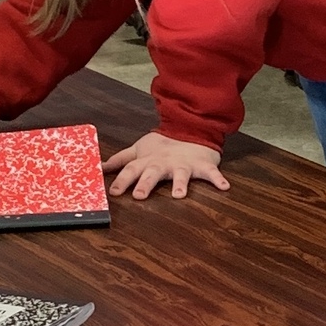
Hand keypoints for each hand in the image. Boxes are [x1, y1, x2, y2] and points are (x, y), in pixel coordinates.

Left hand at [104, 131, 228, 199]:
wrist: (191, 130)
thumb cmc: (162, 145)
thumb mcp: (139, 150)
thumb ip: (121, 160)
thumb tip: (100, 166)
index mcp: (148, 161)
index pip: (132, 170)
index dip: (122, 181)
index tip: (114, 193)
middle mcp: (164, 164)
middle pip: (153, 173)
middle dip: (146, 184)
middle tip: (140, 196)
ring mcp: (183, 165)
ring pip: (181, 175)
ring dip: (180, 184)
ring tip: (179, 194)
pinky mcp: (202, 165)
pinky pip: (212, 173)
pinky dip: (219, 179)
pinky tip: (225, 187)